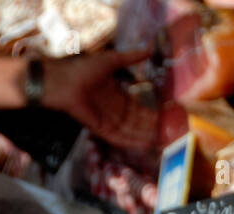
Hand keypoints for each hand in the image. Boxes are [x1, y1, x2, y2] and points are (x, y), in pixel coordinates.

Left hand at [41, 49, 156, 151]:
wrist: (63, 80)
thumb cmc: (83, 69)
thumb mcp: (112, 60)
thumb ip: (131, 57)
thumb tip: (149, 49)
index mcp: (117, 96)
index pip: (139, 109)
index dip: (152, 113)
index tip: (166, 116)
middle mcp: (114, 110)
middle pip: (138, 123)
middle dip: (153, 127)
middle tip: (170, 131)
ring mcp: (108, 121)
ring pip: (132, 132)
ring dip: (147, 136)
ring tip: (163, 139)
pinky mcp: (101, 129)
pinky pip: (120, 138)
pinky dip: (133, 141)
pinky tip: (147, 143)